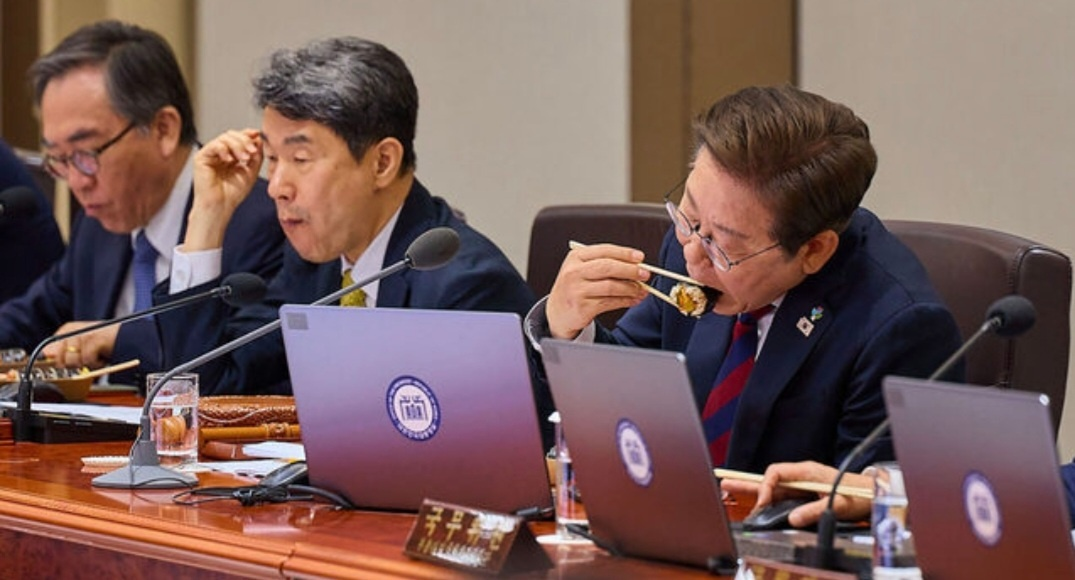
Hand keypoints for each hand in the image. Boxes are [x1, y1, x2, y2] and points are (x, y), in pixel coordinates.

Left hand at [42, 322, 118, 368]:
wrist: (128, 337)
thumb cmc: (105, 344)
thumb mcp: (80, 348)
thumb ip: (61, 353)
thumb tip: (46, 356)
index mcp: (66, 330)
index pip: (48, 351)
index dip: (58, 361)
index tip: (69, 364)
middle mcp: (72, 330)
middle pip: (59, 359)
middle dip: (73, 364)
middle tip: (87, 358)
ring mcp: (83, 334)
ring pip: (72, 361)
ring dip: (86, 364)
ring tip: (97, 356)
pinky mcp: (94, 340)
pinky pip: (87, 360)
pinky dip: (96, 363)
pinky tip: (103, 356)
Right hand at [186, 129, 263, 250]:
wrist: (221, 206)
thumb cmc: (233, 194)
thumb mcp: (251, 171)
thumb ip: (256, 156)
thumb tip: (259, 138)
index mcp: (232, 156)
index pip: (239, 138)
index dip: (248, 134)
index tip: (258, 135)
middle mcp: (220, 153)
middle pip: (231, 135)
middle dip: (244, 140)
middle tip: (253, 150)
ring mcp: (210, 155)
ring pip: (224, 138)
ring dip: (237, 145)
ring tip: (245, 157)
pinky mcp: (201, 158)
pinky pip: (213, 145)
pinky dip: (223, 149)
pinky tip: (230, 160)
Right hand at [545, 243, 650, 338]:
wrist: (557, 312)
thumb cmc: (575, 287)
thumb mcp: (583, 269)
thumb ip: (605, 264)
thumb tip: (636, 265)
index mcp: (576, 257)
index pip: (604, 250)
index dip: (624, 253)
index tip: (640, 257)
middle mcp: (574, 272)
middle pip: (608, 267)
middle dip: (630, 270)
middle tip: (645, 274)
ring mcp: (576, 290)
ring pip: (611, 286)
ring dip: (630, 288)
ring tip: (641, 290)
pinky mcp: (582, 308)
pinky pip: (609, 302)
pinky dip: (625, 301)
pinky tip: (633, 300)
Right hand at [737, 461, 872, 527]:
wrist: (870, 494)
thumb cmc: (856, 494)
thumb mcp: (837, 503)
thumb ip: (814, 510)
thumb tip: (792, 518)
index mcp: (805, 471)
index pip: (775, 473)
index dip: (765, 487)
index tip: (763, 505)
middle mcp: (800, 476)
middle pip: (768, 477)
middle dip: (747, 481)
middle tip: (725, 481)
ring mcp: (801, 485)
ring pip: (772, 487)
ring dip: (754, 490)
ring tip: (731, 490)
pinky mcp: (803, 495)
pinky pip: (780, 496)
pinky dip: (766, 500)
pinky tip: (756, 505)